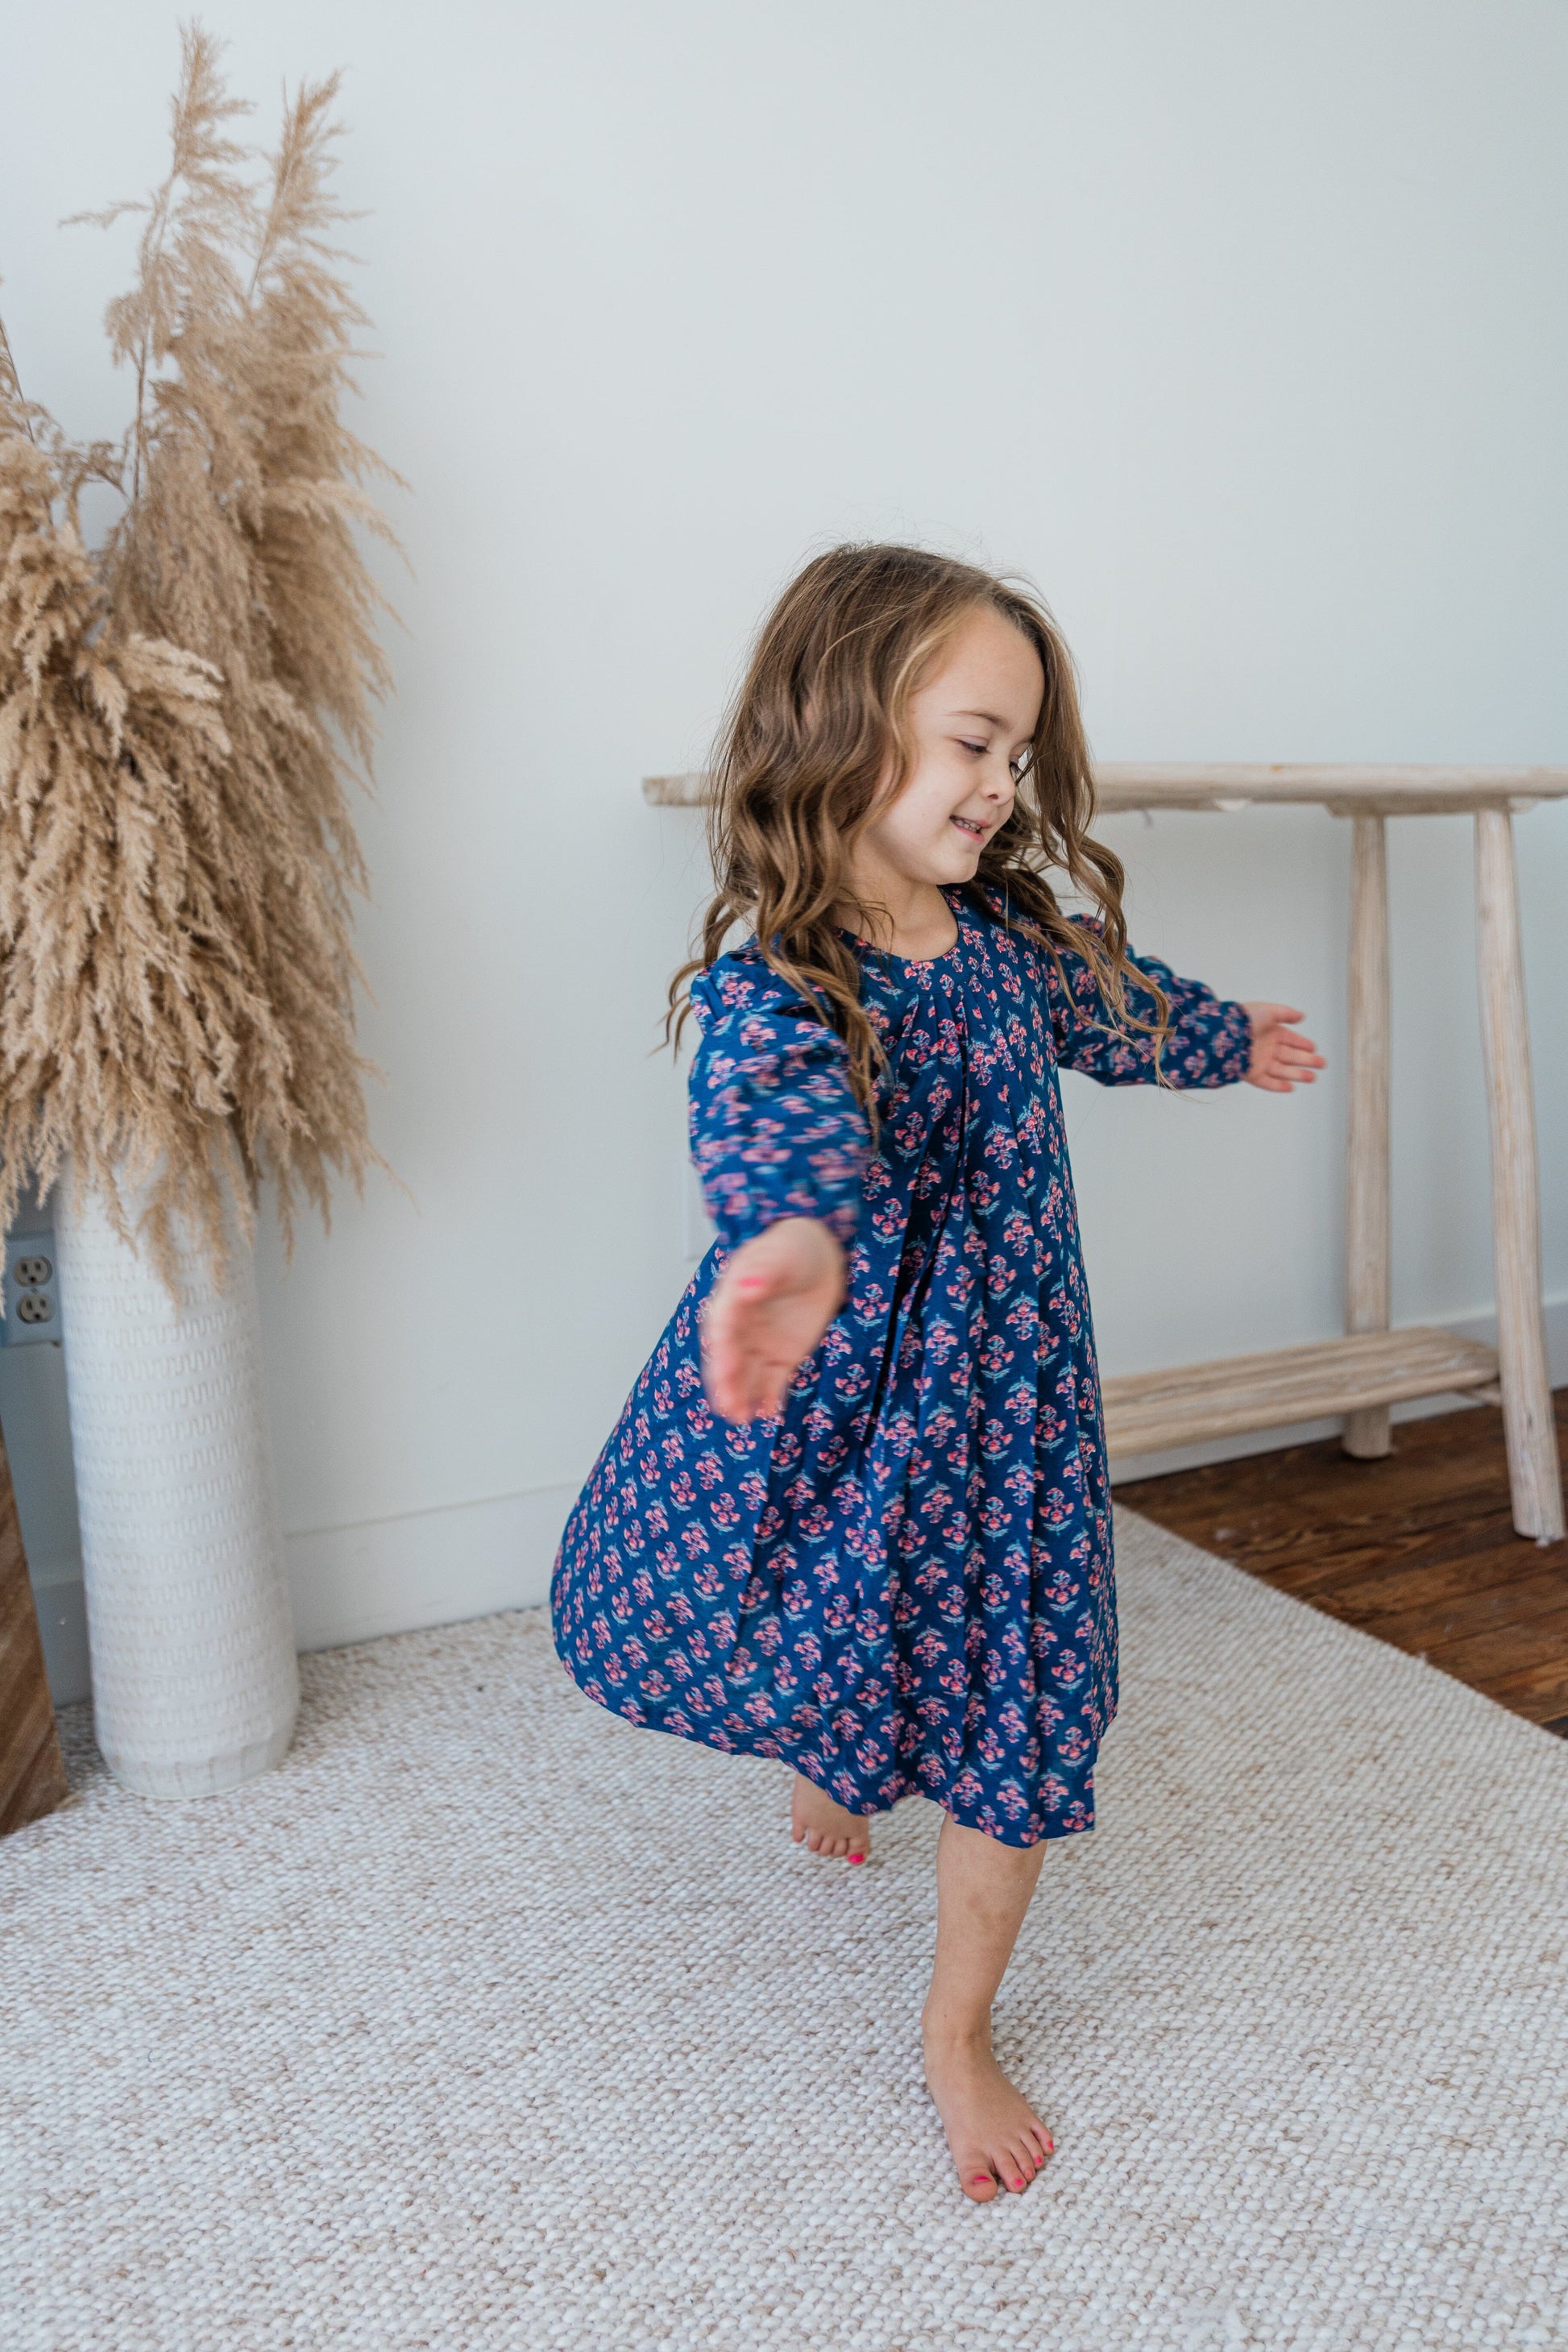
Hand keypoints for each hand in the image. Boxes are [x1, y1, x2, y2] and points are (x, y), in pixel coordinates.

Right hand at [702, 1217, 846, 1423]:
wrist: (817, 1254)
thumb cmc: (790, 1249)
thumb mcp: (778, 1256)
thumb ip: (761, 1273)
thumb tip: (745, 1286)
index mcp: (731, 1302)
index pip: (723, 1331)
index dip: (722, 1353)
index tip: (724, 1372)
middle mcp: (741, 1329)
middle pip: (730, 1360)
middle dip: (728, 1385)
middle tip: (729, 1407)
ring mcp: (760, 1344)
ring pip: (747, 1376)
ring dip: (743, 1397)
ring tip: (742, 1418)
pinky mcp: (782, 1355)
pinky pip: (773, 1381)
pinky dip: (770, 1397)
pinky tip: (769, 1413)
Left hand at [1240, 1002, 1324, 1093]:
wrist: (1224, 1034)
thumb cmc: (1245, 1020)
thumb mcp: (1268, 1011)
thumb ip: (1286, 1013)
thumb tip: (1302, 1016)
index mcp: (1270, 1032)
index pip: (1290, 1039)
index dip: (1302, 1044)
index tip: (1314, 1048)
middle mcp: (1266, 1048)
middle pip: (1290, 1056)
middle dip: (1307, 1060)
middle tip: (1322, 1064)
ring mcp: (1259, 1062)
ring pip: (1282, 1070)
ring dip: (1298, 1074)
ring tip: (1313, 1077)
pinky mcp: (1251, 1074)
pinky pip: (1267, 1082)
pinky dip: (1278, 1086)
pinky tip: (1291, 1088)